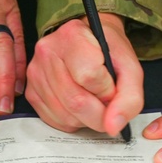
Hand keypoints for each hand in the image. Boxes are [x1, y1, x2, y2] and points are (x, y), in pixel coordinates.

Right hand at [25, 13, 142, 136]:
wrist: (90, 43)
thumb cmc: (108, 52)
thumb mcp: (130, 68)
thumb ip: (130, 97)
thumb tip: (114, 127)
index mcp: (72, 35)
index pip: (89, 76)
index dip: (107, 90)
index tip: (112, 86)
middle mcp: (48, 51)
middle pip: (76, 101)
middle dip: (100, 113)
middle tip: (108, 103)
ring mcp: (35, 73)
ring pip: (66, 116)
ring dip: (88, 119)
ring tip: (94, 100)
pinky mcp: (31, 92)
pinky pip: (56, 122)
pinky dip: (75, 121)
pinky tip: (80, 106)